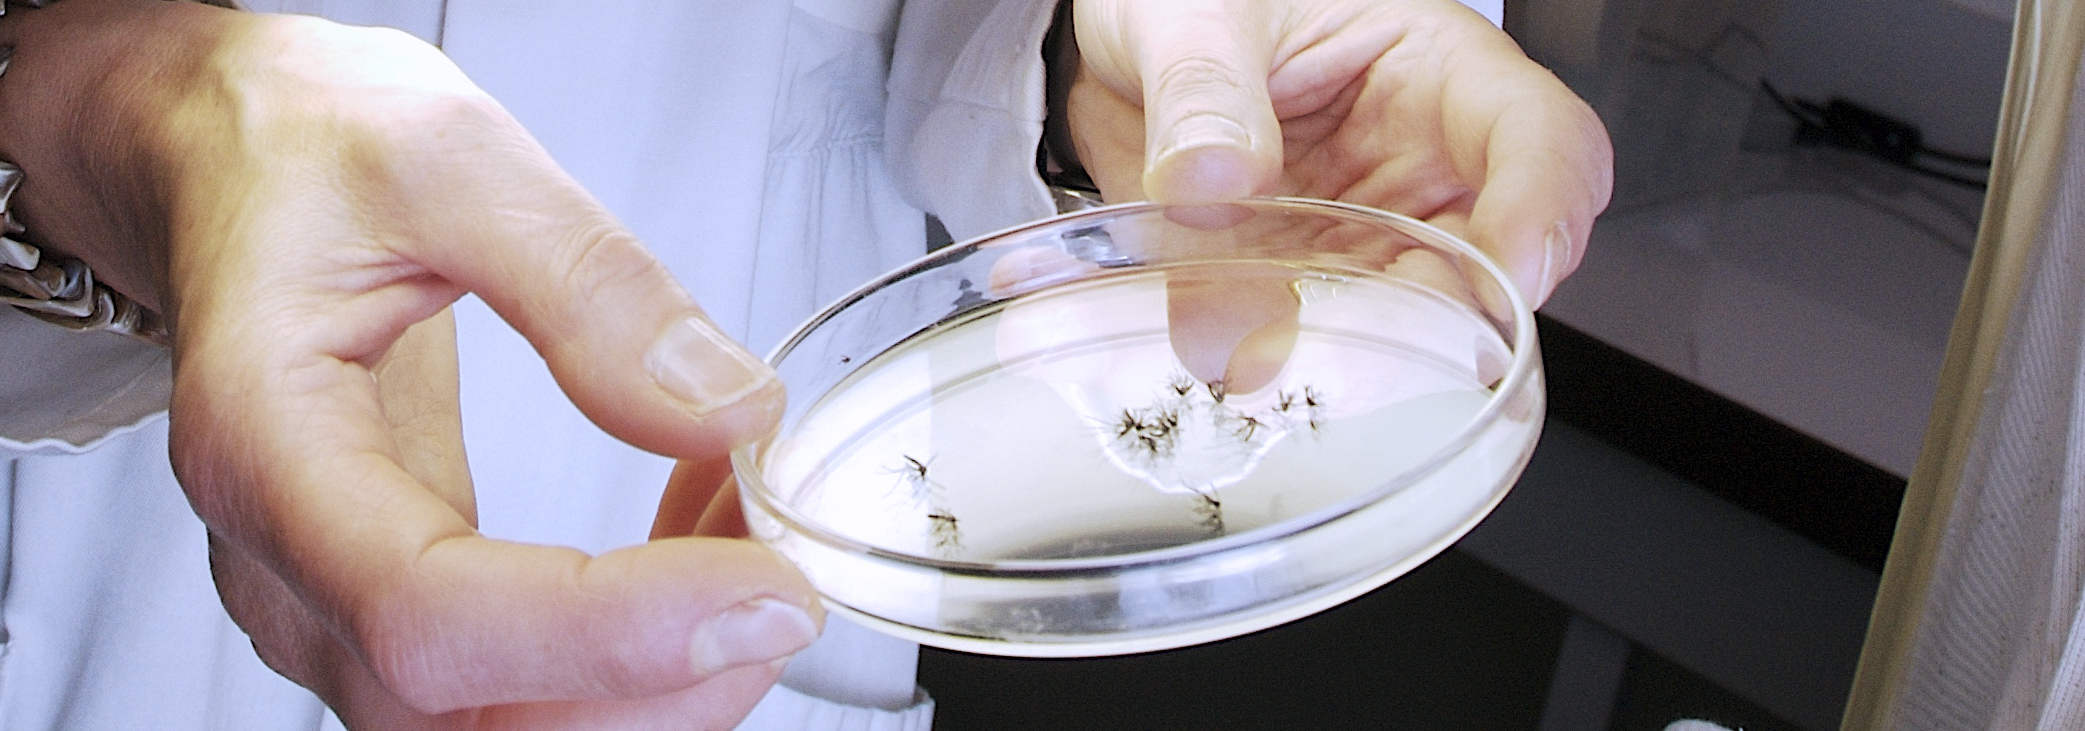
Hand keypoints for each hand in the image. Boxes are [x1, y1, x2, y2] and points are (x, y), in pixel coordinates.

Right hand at [0, 2, 814, 726]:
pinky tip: (700, 536)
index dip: (608, 634)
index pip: (427, 616)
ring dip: (656, 676)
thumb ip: (590, 286)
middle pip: (465, 718)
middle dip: (656, 685)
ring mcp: (331, 599)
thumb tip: (723, 408)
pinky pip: (516, 680)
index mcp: (265, 446)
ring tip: (748, 533)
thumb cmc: (302, 154)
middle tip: (783, 579)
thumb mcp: (451, 159)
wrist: (226, 161)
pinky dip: (633, 646)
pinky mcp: (394, 600)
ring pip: (498, 724)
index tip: (762, 587)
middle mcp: (285, 561)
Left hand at [1063, 0, 1611, 390]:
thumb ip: (1203, 90)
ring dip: (1347, 357)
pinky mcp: (1289, 289)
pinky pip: (1294, 341)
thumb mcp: (1192, 16)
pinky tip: (1203, 352)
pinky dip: (1256, 357)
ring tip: (1263, 355)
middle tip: (1372, 348)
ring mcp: (1357, 238)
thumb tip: (1210, 177)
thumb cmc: (1190, 0)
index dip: (1545, 209)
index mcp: (1436, 73)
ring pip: (1398, 323)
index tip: (1513, 271)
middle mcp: (1416, 168)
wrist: (1113, 53)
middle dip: (1448, 318)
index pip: (1542, 140)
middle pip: (1490, 262)